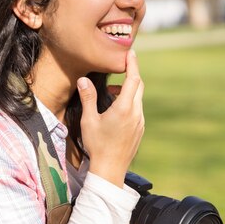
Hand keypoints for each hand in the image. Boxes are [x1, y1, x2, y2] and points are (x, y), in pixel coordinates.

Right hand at [77, 50, 144, 186]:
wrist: (110, 170)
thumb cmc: (97, 145)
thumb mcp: (89, 120)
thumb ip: (88, 98)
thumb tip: (84, 80)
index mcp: (125, 108)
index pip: (133, 79)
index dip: (133, 64)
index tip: (131, 53)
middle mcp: (136, 113)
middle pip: (138, 86)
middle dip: (131, 75)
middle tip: (121, 68)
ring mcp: (140, 122)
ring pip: (138, 99)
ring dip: (128, 91)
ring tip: (112, 93)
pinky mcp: (140, 130)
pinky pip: (137, 110)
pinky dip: (129, 103)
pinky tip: (116, 109)